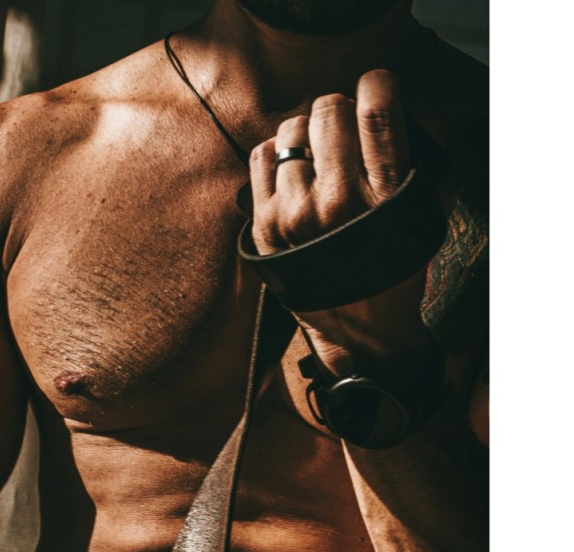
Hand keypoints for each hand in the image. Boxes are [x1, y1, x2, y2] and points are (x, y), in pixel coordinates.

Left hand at [249, 69, 433, 373]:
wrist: (359, 333)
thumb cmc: (393, 271)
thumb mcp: (422, 220)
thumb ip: (416, 165)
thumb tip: (388, 110)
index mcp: (385, 199)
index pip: (377, 114)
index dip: (377, 85)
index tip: (376, 86)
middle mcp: (337, 205)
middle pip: (328, 111)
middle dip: (339, 112)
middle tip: (344, 132)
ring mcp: (295, 217)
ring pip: (291, 130)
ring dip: (307, 136)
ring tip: (318, 161)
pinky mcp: (264, 226)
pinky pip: (261, 155)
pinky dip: (277, 154)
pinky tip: (292, 172)